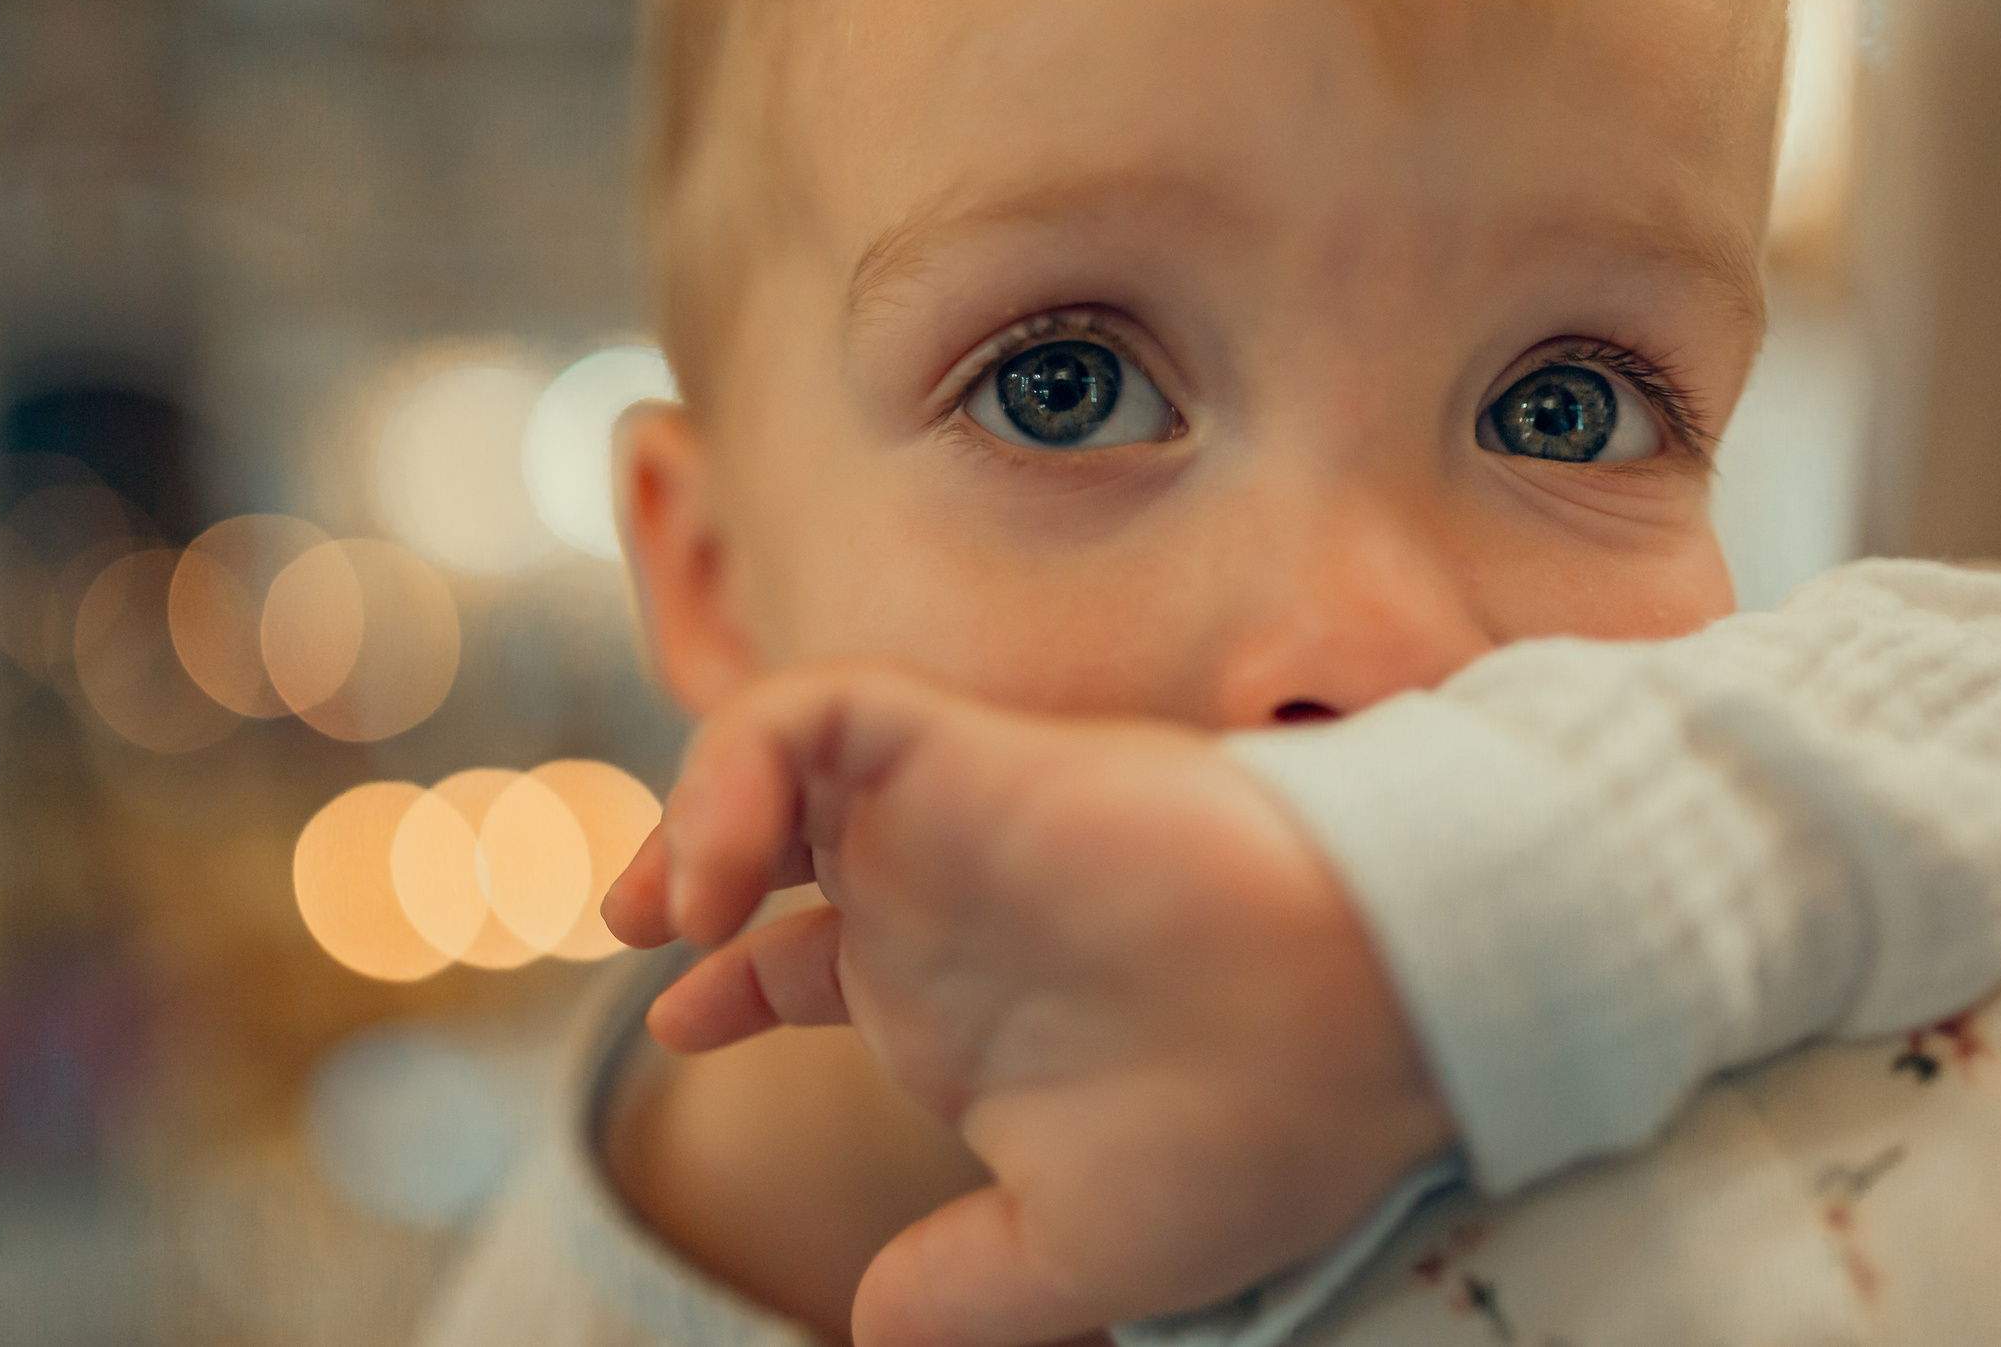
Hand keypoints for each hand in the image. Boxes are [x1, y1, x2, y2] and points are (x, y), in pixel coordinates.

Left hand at [605, 664, 1455, 1346]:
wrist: (1369, 1021)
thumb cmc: (1255, 1128)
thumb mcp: (1076, 1247)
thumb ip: (962, 1286)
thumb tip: (867, 1339)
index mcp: (957, 996)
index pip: (808, 956)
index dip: (726, 982)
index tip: (676, 1026)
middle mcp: (941, 899)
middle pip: (773, 839)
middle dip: (681, 866)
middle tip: (631, 921)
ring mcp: (949, 824)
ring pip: (780, 756)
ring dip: (695, 811)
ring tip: (658, 911)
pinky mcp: (967, 755)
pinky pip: (813, 714)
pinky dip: (735, 770)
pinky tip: (714, 884)